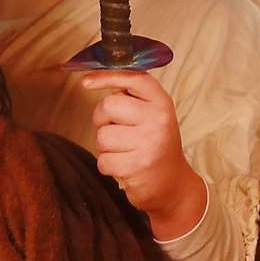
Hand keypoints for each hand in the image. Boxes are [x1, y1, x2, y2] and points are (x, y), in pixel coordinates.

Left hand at [83, 68, 206, 237]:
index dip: (107, 76)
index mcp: (161, 102)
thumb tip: (93, 78)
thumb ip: (130, 96)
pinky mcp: (138, 166)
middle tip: (117, 130)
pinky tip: (124, 165)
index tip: (86, 82)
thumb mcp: (151, 115)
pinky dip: (108, 164)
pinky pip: (103, 160)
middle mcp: (158, 119)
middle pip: (108, 106)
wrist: (173, 184)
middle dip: (103, 119)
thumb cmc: (154, 144)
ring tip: (124, 150)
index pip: (133, 78)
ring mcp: (149, 143)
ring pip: (102, 136)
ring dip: (106, 146)